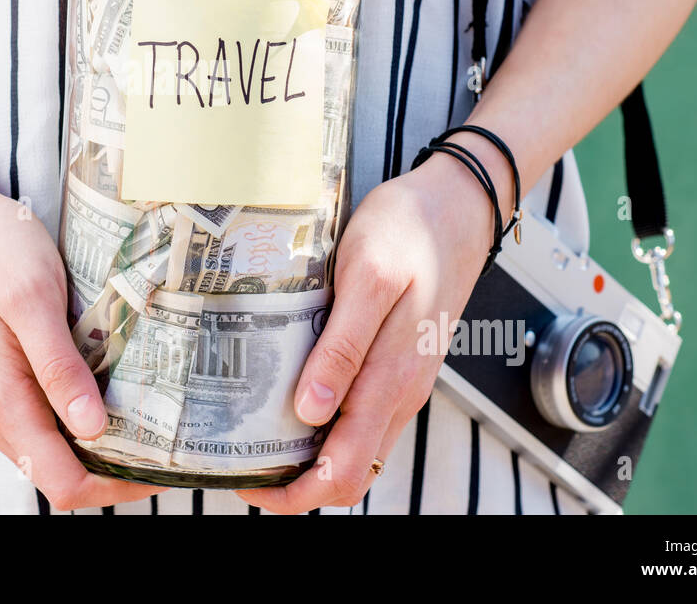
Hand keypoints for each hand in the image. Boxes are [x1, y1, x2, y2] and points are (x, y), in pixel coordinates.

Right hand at [0, 159, 164, 510]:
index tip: (164, 466)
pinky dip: (75, 415)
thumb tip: (92, 429)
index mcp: (0, 401)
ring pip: (49, 447)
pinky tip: (106, 384)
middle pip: (59, 472)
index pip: (63, 482)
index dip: (116, 486)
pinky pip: (38, 418)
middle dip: (113, 467)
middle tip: (167, 437)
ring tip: (146, 411)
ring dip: (96, 441)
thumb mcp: (34, 298)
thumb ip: (58, 367)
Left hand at [237, 141, 507, 513]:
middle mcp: (400, 392)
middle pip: (346, 472)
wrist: (460, 204)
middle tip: (236, 456)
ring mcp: (401, 380)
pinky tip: (287, 393)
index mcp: (392, 380)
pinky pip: (359, 413)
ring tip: (251, 427)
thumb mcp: (369, 277)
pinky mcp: (396, 362)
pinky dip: (321, 420)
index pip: (344, 472)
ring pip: (352, 446)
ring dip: (304, 452)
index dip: (292, 492)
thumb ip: (344, 346)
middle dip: (291, 481)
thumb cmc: (412, 230)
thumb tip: (311, 410)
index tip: (244, 477)